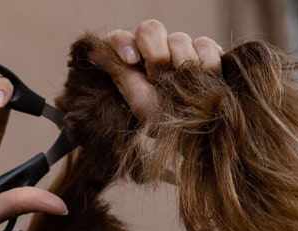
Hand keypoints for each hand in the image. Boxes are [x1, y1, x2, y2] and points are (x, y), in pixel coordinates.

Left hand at [98, 20, 223, 123]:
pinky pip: (205, 44)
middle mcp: (155, 50)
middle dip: (155, 54)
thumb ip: (117, 70)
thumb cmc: (162, 120)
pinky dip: (206, 63)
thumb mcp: (135, 99)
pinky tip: (206, 81)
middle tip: (159, 79)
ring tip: (185, 89)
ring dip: (182, 64)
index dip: (123, 43)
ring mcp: (181, 49)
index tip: (131, 60)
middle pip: (150, 29)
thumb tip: (90, 51)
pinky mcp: (206, 52)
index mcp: (133, 60)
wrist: (198, 134)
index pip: (120, 38)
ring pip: (179, 37)